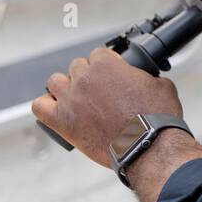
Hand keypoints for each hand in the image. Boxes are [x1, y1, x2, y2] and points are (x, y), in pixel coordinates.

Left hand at [31, 47, 185, 167]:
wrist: (148, 146)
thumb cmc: (157, 118)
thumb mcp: (162, 86)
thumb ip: (148, 76)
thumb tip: (147, 78)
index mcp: (107, 64)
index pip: (98, 55)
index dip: (106, 67)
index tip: (111, 79)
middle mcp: (84, 77)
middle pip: (76, 67)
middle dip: (87, 78)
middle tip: (99, 96)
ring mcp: (70, 98)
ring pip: (55, 82)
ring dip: (65, 89)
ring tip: (77, 103)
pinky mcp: (61, 121)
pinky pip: (39, 106)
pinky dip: (46, 107)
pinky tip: (57, 113)